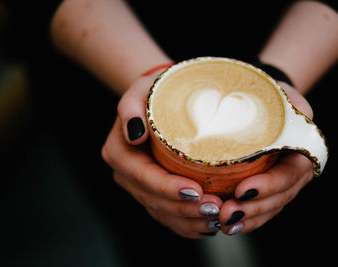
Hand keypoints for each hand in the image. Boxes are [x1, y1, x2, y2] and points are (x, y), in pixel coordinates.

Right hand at [101, 72, 221, 238]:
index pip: (143, 176)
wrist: (157, 100)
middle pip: (153, 200)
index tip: (196, 190)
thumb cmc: (153, 92)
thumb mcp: (140, 89)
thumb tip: (134, 134)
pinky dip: (187, 225)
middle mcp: (126, 174)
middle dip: (184, 209)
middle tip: (216, 208)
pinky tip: (208, 226)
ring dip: (189, 221)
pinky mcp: (153, 193)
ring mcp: (139, 186)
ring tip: (217, 218)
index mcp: (119, 152)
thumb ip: (131, 107)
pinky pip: (167, 215)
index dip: (168, 188)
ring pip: (161, 213)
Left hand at [219, 82, 314, 234]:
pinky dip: (244, 219)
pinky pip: (258, 210)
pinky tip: (227, 225)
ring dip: (246, 219)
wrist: (265, 105)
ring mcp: (279, 185)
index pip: (289, 175)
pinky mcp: (263, 190)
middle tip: (225, 212)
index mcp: (302, 152)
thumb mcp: (283, 95)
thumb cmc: (272, 97)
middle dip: (253, 209)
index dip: (269, 186)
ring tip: (223, 223)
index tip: (243, 189)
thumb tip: (297, 110)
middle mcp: (294, 173)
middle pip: (278, 199)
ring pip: (267, 209)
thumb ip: (292, 103)